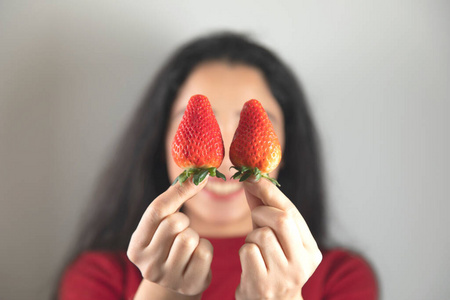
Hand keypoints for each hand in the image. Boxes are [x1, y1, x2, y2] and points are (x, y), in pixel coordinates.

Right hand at [127, 178, 212, 296]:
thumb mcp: (163, 224)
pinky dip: (205, 248)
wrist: (177, 282)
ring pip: (190, 238)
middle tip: (182, 230)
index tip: (199, 177)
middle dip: (184, 221)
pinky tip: (196, 256)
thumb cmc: (169, 244)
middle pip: (174, 223)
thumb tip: (197, 175)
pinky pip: (204, 252)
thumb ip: (174, 199)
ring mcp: (168, 278)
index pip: (156, 211)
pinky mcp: (189, 285)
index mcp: (136, 247)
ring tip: (188, 246)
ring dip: (195, 236)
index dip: (179, 191)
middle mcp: (148, 265)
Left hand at [235, 179, 321, 299]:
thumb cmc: (270, 264)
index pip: (292, 213)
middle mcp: (303, 264)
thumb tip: (251, 179)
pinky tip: (250, 261)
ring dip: (251, 235)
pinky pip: (247, 250)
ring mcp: (284, 276)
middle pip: (281, 219)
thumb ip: (266, 209)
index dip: (271, 193)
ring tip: (256, 247)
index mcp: (311, 250)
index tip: (253, 177)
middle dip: (262, 212)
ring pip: (261, 234)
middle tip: (256, 218)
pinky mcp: (263, 284)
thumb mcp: (275, 237)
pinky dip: (244, 250)